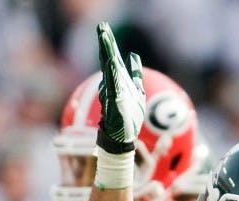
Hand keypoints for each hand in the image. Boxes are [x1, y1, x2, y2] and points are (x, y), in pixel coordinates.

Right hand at [96, 22, 144, 154]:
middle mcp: (112, 84)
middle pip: (108, 60)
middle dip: (105, 43)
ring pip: (109, 69)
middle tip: (102, 27)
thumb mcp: (137, 90)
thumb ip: (134, 73)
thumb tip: (133, 55)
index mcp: (118, 80)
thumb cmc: (128, 115)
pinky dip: (112, 73)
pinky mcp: (114, 102)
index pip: (111, 58)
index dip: (108, 43)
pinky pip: (113, 85)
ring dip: (107, 53)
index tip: (104, 27)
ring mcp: (112, 92)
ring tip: (104, 37)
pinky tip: (112, 62)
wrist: (123, 136)